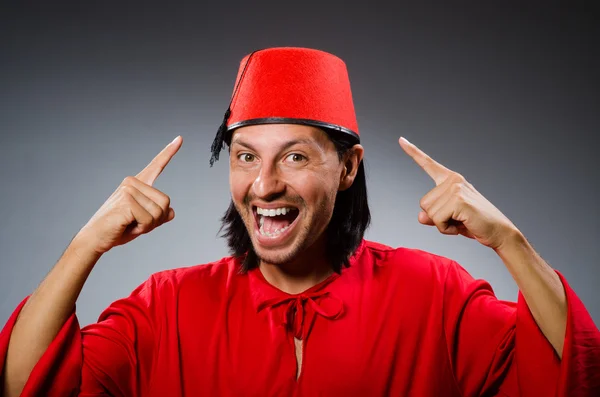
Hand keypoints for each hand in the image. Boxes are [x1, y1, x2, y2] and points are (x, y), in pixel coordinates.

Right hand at [74, 136, 182, 254]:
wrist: (96, 238)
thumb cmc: (119, 229)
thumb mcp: (144, 222)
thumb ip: (158, 216)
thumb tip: (172, 212)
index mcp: (138, 184)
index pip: (156, 165)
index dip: (169, 152)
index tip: (180, 138)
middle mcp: (132, 183)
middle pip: (165, 202)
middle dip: (156, 220)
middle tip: (136, 224)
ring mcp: (128, 190)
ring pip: (158, 212)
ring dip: (148, 225)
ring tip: (129, 224)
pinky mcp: (126, 201)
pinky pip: (148, 219)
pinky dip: (141, 228)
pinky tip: (126, 225)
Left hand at [398, 137, 519, 249]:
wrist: (499, 232)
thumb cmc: (474, 223)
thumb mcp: (448, 218)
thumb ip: (432, 216)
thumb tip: (421, 216)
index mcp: (450, 180)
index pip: (428, 164)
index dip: (413, 152)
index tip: (401, 140)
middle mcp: (453, 180)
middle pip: (423, 203)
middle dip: (437, 218)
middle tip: (457, 219)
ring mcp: (456, 188)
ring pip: (429, 213)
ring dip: (443, 225)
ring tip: (461, 221)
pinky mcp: (459, 200)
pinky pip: (438, 220)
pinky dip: (446, 229)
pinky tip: (461, 225)